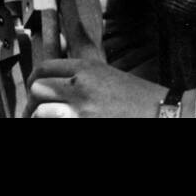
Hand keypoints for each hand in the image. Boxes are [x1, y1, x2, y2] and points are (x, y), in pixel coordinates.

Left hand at [27, 59, 169, 117]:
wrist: (162, 114)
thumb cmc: (139, 98)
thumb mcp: (108, 75)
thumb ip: (81, 75)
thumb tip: (56, 81)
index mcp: (86, 68)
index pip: (44, 68)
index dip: (34, 80)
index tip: (33, 91)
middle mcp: (80, 86)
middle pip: (38, 89)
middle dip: (34, 102)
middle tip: (34, 112)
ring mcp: (81, 111)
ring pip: (41, 112)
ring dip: (40, 118)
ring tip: (43, 121)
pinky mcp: (84, 127)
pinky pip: (56, 126)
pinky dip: (54, 125)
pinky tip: (58, 125)